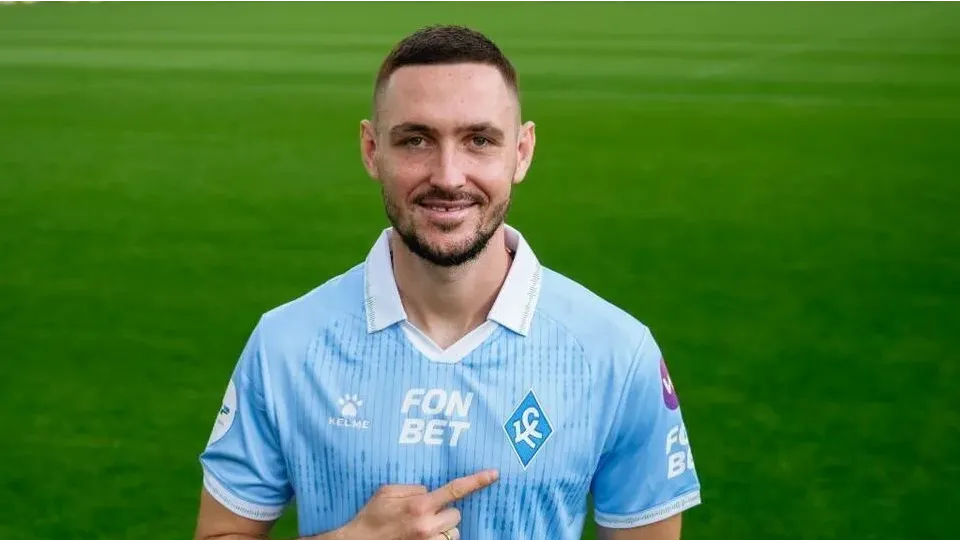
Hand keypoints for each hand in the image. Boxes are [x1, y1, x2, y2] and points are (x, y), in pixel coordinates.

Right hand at [339, 468, 498, 539]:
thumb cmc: (372, 516)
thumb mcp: (387, 492)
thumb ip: (413, 488)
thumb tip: (428, 491)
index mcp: (419, 505)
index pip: (455, 490)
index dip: (477, 481)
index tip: (494, 474)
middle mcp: (428, 525)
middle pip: (456, 514)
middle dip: (445, 512)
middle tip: (427, 513)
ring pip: (452, 532)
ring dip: (442, 528)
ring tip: (421, 528)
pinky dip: (437, 539)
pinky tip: (422, 537)